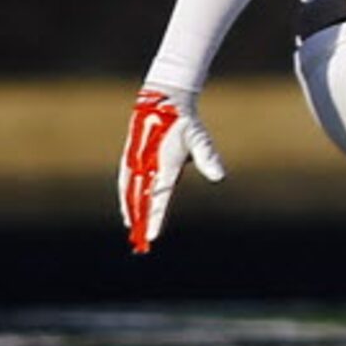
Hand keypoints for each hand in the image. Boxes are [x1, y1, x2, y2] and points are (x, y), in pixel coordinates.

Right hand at [119, 86, 226, 253]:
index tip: (153, 236)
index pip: (159, 198)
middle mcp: (147, 166)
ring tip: (132, 230)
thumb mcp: (200, 140)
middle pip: (142, 201)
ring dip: (131, 212)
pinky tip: (127, 208)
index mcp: (164, 166)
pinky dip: (126, 198)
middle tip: (142, 242)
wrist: (164, 102)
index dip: (155, 218)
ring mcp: (136, 163)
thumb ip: (208, 158)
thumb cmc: (185, 124)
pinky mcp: (131, 159)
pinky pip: (126, 183)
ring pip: (131, 193)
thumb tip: (220, 177)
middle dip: (141, 221)